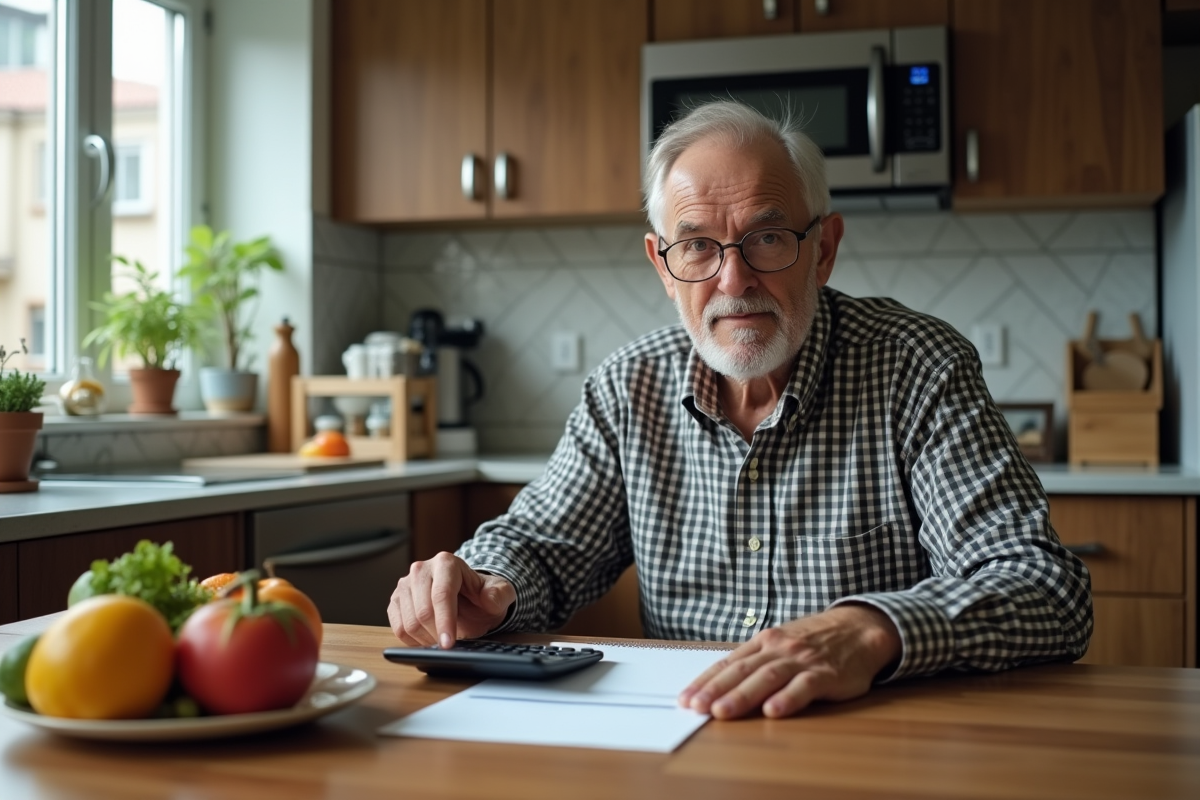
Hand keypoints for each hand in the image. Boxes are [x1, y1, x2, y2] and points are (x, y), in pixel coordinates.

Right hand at [387, 552, 515, 647]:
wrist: (468, 598)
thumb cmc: (481, 596)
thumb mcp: (500, 594)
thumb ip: (500, 595)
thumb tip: (489, 600)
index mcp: (446, 563)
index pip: (441, 594)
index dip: (445, 621)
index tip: (449, 644)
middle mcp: (421, 569)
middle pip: (423, 611)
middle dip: (438, 634)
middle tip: (451, 644)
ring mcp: (405, 585)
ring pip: (409, 623)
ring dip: (426, 639)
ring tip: (442, 640)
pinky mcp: (396, 601)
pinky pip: (398, 628)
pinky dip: (413, 641)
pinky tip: (428, 639)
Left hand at [678, 604, 900, 719]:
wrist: (858, 628)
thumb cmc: (814, 641)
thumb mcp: (780, 644)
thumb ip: (755, 661)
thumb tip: (720, 683)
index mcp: (764, 642)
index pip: (728, 662)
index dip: (706, 681)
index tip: (686, 699)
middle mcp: (779, 648)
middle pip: (742, 670)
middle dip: (715, 690)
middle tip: (695, 708)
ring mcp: (801, 660)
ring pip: (767, 677)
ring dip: (743, 696)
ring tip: (723, 713)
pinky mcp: (825, 674)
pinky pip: (804, 686)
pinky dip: (787, 698)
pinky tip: (773, 711)